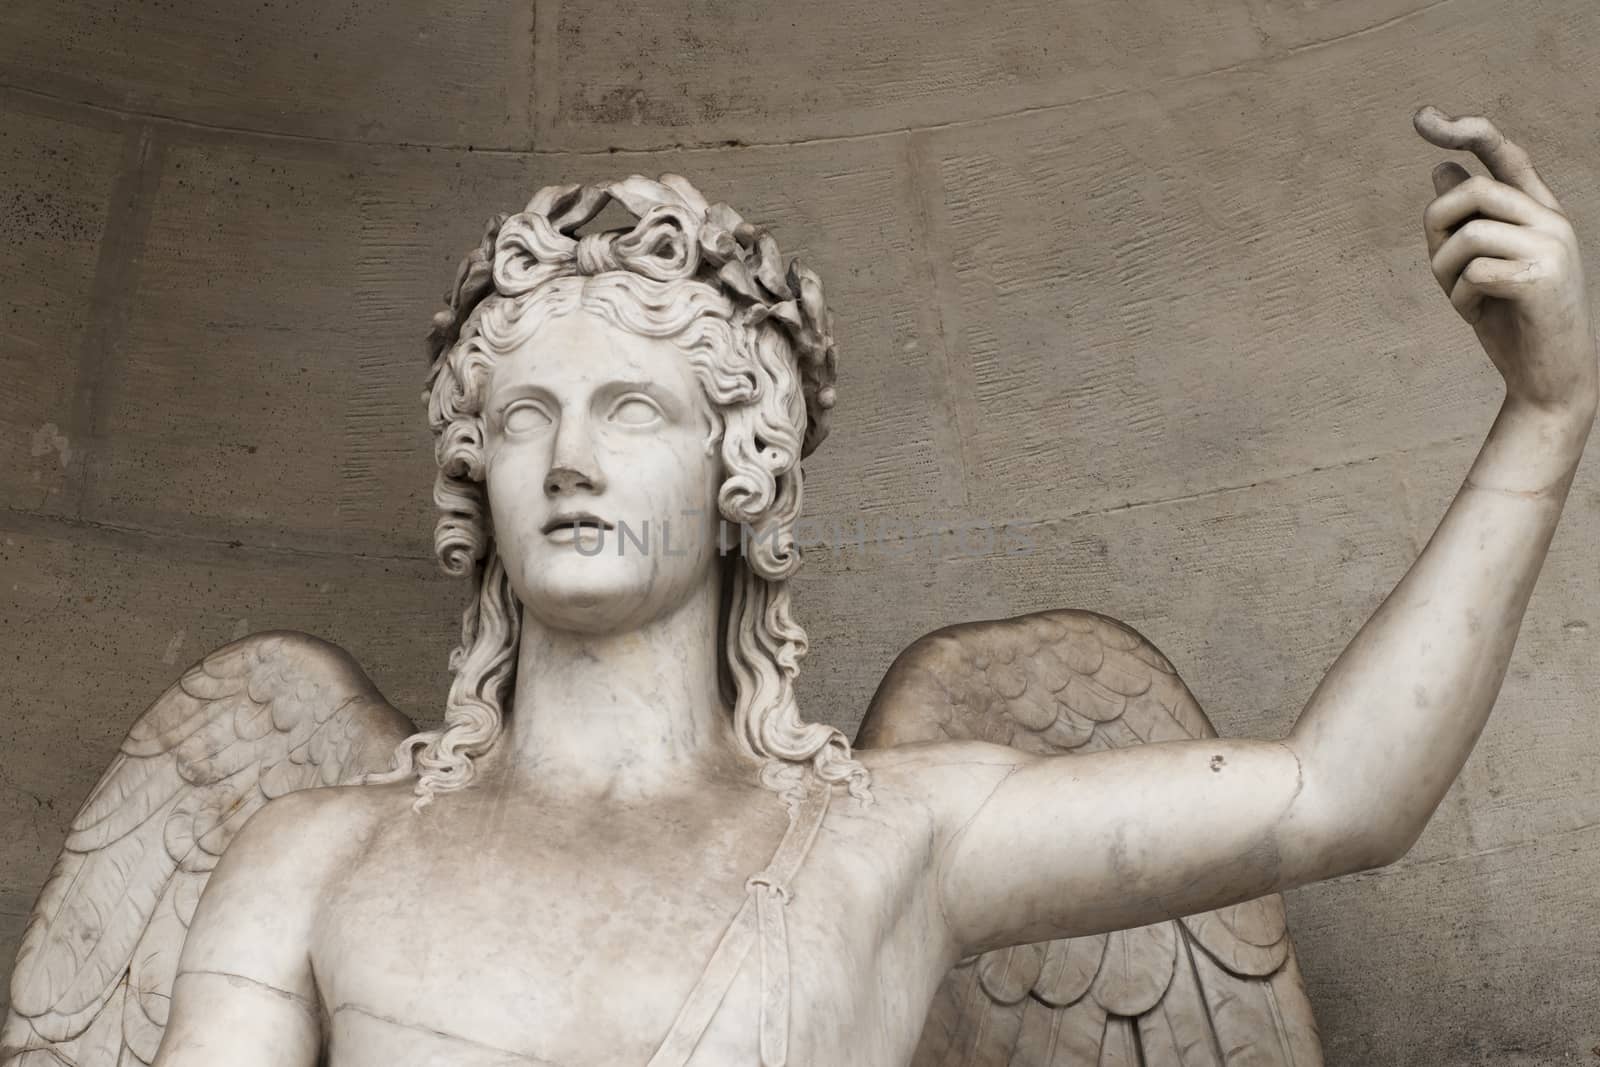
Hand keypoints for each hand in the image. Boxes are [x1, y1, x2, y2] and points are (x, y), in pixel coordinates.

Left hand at [1414, 106, 1597, 422]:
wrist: (1549, 378)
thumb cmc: (1512, 321)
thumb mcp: (1480, 266)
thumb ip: (1466, 221)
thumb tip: (1441, 169)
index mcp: (1540, 211)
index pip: (1504, 154)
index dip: (1465, 129)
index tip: (1422, 116)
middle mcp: (1553, 219)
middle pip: (1472, 191)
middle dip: (1435, 226)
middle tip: (1439, 267)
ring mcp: (1553, 245)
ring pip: (1467, 233)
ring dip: (1443, 271)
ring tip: (1462, 298)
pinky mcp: (1542, 277)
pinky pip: (1472, 271)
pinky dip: (1458, 298)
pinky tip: (1476, 315)